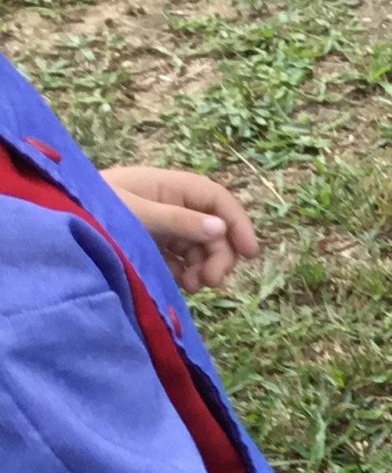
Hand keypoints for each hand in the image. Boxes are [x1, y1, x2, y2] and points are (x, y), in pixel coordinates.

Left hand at [101, 166, 260, 291]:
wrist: (58, 225)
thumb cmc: (94, 211)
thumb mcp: (137, 214)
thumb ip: (179, 222)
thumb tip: (220, 230)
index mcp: (167, 186)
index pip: (216, 199)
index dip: (237, 223)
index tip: (250, 253)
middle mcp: (169, 204)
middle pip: (213, 226)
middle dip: (220, 253)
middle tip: (213, 281)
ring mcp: (162, 226)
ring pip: (201, 246)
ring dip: (206, 267)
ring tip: (195, 286)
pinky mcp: (154, 246)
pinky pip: (184, 260)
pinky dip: (189, 273)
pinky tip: (183, 284)